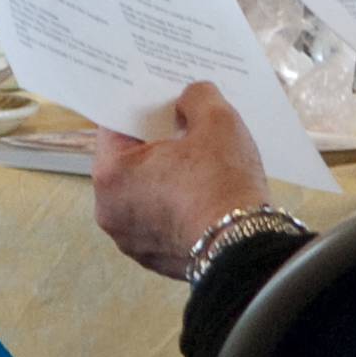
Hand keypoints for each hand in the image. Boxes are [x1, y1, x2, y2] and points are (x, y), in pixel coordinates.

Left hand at [91, 79, 272, 279]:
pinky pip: (159, 219)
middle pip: (129, 161)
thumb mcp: (216, 120)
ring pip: (144, 192)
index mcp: (111, 174)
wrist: (245, 248)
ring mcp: (130, 240)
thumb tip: (189, 99)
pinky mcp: (154, 259)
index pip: (115, 125)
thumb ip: (196, 97)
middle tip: (184, 125)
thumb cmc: (223, 185)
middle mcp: (110, 211)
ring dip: (166, 176)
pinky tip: (203, 193)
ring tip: (199, 161)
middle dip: (156, 142)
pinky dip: (175, 205)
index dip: (141, 108)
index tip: (160, 99)